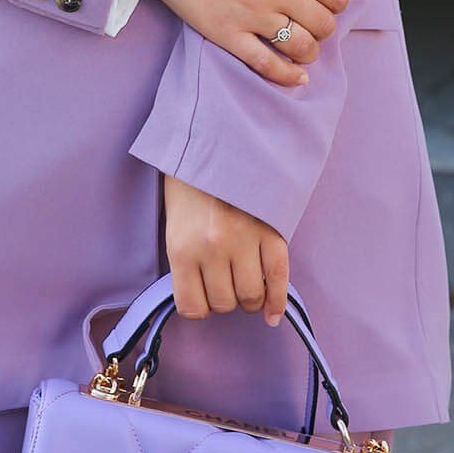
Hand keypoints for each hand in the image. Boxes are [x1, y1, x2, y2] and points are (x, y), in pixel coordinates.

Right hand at [124, 0, 357, 85]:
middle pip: (324, 25)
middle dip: (323, 24)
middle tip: (309, 18)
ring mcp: (252, 16)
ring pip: (302, 48)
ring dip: (308, 49)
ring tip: (299, 42)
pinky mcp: (227, 34)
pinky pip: (266, 65)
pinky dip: (286, 76)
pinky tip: (295, 76)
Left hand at [162, 174, 289, 327]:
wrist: (215, 139)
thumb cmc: (190, 183)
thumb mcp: (174, 223)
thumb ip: (187, 261)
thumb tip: (204, 297)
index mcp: (182, 247)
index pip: (192, 307)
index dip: (199, 305)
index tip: (202, 295)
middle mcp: (213, 249)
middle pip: (224, 303)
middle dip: (224, 298)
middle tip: (223, 280)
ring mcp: (245, 240)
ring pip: (251, 296)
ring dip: (249, 297)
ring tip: (245, 282)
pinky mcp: (271, 231)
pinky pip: (279, 277)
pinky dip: (277, 301)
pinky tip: (272, 313)